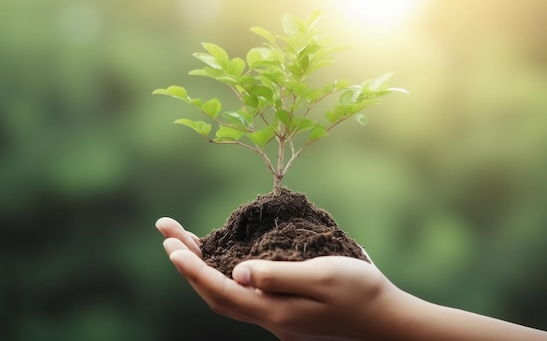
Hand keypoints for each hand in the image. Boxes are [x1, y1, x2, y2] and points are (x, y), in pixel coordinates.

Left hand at [155, 217, 401, 340]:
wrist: (390, 322)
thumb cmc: (362, 293)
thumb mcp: (324, 276)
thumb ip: (278, 275)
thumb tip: (236, 272)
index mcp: (275, 310)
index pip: (221, 291)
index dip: (192, 269)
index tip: (170, 244)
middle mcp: (270, 317)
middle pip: (215, 295)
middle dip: (187, 265)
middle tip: (167, 233)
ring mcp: (277, 317)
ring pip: (228, 295)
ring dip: (202, 269)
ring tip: (183, 242)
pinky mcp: (286, 312)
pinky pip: (243, 294)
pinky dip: (223, 275)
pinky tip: (222, 260)